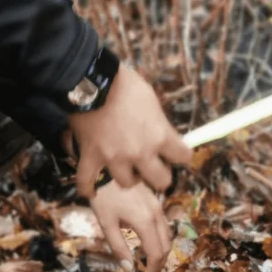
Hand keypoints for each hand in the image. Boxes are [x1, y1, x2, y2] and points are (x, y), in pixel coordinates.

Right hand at [68, 64, 191, 198]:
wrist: (91, 81)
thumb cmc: (124, 84)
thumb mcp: (150, 98)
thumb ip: (158, 121)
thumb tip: (163, 132)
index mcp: (159, 135)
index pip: (184, 157)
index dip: (181, 154)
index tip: (177, 151)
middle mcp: (140, 152)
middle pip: (161, 181)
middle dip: (160, 173)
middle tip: (153, 163)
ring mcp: (114, 158)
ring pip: (127, 183)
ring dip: (128, 176)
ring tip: (126, 167)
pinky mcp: (91, 158)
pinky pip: (87, 182)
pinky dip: (87, 187)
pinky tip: (90, 190)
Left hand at [90, 180, 171, 271]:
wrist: (107, 165)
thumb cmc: (103, 194)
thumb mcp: (106, 222)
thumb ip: (118, 246)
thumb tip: (128, 267)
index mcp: (145, 221)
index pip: (156, 254)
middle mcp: (156, 213)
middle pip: (166, 245)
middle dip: (158, 264)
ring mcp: (157, 204)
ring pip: (166, 233)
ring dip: (160, 251)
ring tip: (147, 261)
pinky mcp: (154, 199)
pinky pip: (163, 223)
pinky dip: (159, 237)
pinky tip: (146, 241)